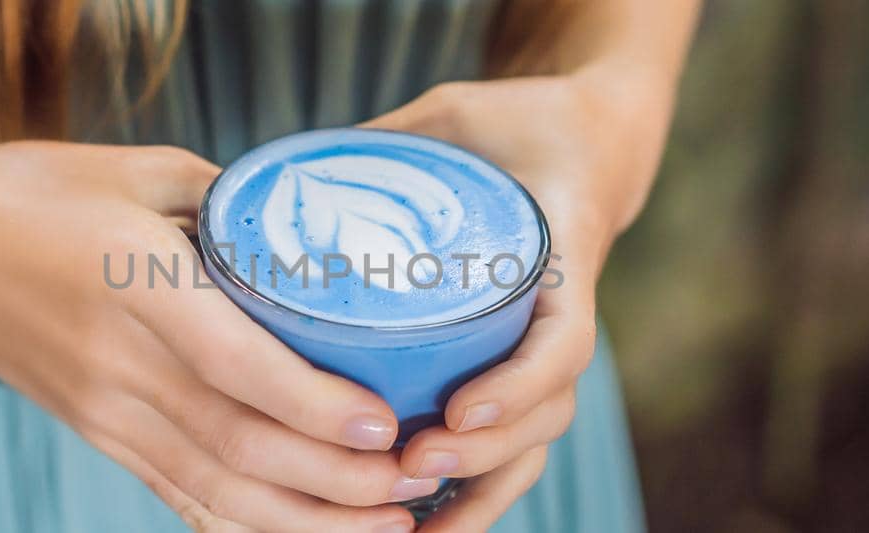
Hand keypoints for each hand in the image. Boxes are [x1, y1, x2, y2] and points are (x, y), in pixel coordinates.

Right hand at [0, 142, 430, 531]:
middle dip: (334, 481)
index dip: (313, 405)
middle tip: (414, 485)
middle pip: (236, 445)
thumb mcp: (132, 170)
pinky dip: (247, 523)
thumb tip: (308, 226)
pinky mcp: (97, 434)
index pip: (233, 364)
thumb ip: (224, 199)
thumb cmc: (33, 194)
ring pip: (214, 487)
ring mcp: (103, 410)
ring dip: (306, 519)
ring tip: (387, 524)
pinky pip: (179, 493)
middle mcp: (117, 361)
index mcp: (132, 282)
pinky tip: (308, 531)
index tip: (385, 426)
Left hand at [362, 72, 674, 529]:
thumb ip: (388, 134)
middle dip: (484, 457)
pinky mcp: (516, 369)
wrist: (578, 143)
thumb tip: (290, 167)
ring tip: (412, 522)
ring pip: (532, 443)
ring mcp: (542, 350)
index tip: (459, 414)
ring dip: (479, 491)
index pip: (561, 340)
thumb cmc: (515, 124)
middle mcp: (560, 316)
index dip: (516, 387)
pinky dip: (475, 494)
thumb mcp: (456, 112)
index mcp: (562, 257)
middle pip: (547, 412)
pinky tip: (425, 528)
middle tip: (410, 467)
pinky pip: (510, 446)